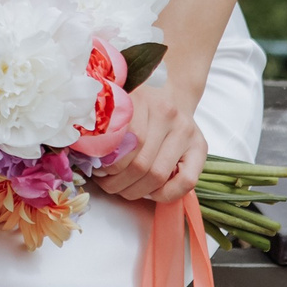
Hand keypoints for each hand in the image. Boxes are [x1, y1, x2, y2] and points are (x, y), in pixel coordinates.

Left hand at [96, 73, 207, 202]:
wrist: (172, 92)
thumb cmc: (139, 104)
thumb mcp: (119, 104)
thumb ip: (105, 124)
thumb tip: (85, 156)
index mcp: (142, 100)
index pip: (123, 143)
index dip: (108, 164)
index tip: (96, 170)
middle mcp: (168, 114)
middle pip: (140, 163)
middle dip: (118, 183)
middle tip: (105, 185)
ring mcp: (187, 131)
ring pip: (158, 175)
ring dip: (135, 190)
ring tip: (121, 189)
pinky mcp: (201, 148)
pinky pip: (185, 182)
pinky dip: (164, 194)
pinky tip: (149, 192)